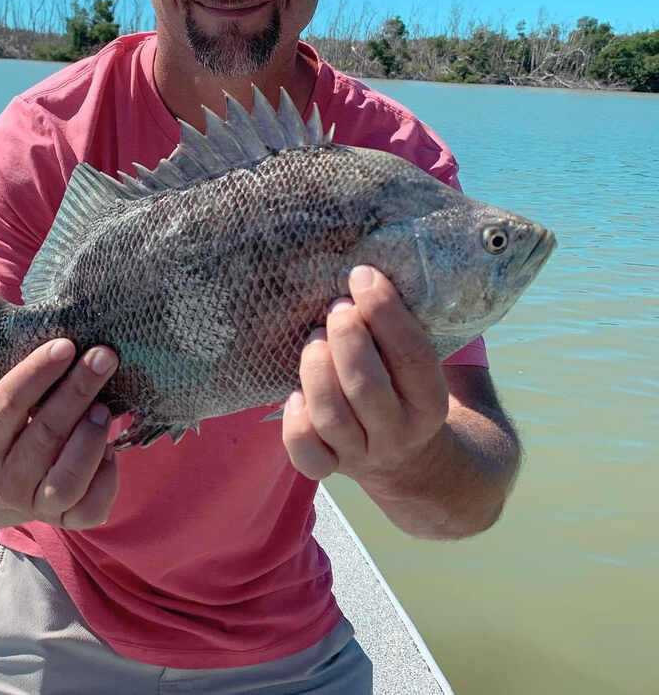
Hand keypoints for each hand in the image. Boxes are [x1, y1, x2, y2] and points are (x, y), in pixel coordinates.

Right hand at [0, 338, 119, 528]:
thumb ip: (39, 378)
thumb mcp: (20, 402)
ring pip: (66, 479)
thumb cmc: (26, 423)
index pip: (6, 405)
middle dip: (77, 391)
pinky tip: (112, 449)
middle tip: (103, 357)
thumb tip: (76, 335)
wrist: (18, 478)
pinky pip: (92, 507)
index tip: (66, 344)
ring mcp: (36, 505)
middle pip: (44, 435)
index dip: (36, 373)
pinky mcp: (67, 522)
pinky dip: (107, 476)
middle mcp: (7, 479)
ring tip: (105, 407)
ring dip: (89, 438)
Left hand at [282, 265, 448, 483]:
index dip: (385, 312)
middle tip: (336, 308)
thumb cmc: (413, 390)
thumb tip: (387, 261)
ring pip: (331, 416)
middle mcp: (398, 432)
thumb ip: (418, 327)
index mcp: (431, 403)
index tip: (363, 275)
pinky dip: (296, 421)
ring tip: (314, 337)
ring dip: (316, 369)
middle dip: (346, 338)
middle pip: (366, 388)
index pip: (412, 357)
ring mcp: (361, 453)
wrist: (419, 466)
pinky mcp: (331, 466)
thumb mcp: (434, 365)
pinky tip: (293, 392)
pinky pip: (307, 453)